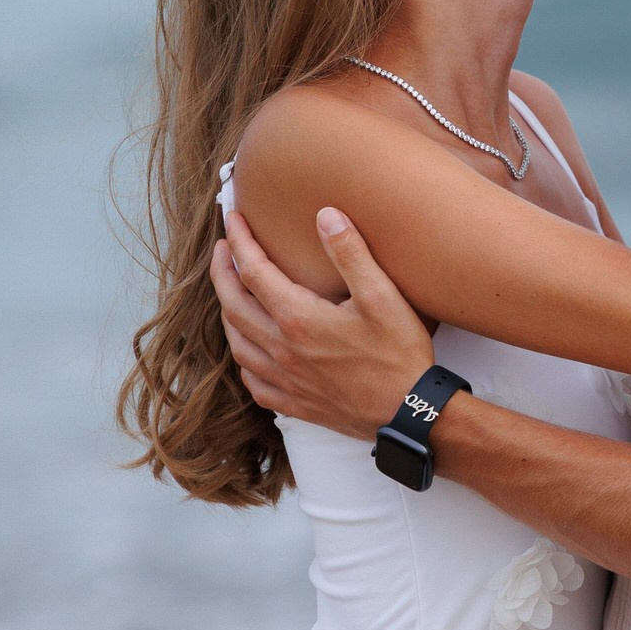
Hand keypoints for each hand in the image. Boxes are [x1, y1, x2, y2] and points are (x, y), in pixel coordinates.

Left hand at [211, 208, 435, 441]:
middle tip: (223, 249)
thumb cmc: (399, 354)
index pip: (253, 271)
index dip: (240, 242)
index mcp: (298, 318)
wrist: (408, 414)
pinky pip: (252, 379)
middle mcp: (281, 349)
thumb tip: (325, 215)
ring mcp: (284, 379)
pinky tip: (251, 349)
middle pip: (233, 305)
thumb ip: (350, 254)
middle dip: (223, 272)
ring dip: (228, 312)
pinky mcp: (293, 402)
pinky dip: (244, 357)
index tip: (234, 220)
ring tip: (231, 293)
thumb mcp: (382, 296)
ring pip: (237, 342)